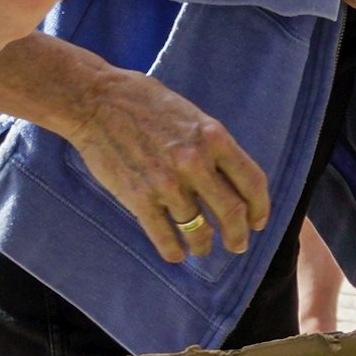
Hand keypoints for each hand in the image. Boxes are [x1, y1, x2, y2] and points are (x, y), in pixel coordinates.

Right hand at [40, 58, 270, 260]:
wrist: (95, 101)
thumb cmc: (143, 101)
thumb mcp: (191, 115)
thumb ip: (211, 145)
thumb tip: (228, 176)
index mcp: (214, 138)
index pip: (252, 182)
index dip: (260, 208)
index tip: (258, 221)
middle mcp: (195, 163)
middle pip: (231, 213)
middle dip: (238, 236)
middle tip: (237, 245)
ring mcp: (167, 183)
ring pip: (198, 230)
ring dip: (203, 245)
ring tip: (202, 248)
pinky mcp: (139, 198)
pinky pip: (164, 236)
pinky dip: (173, 251)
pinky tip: (176, 254)